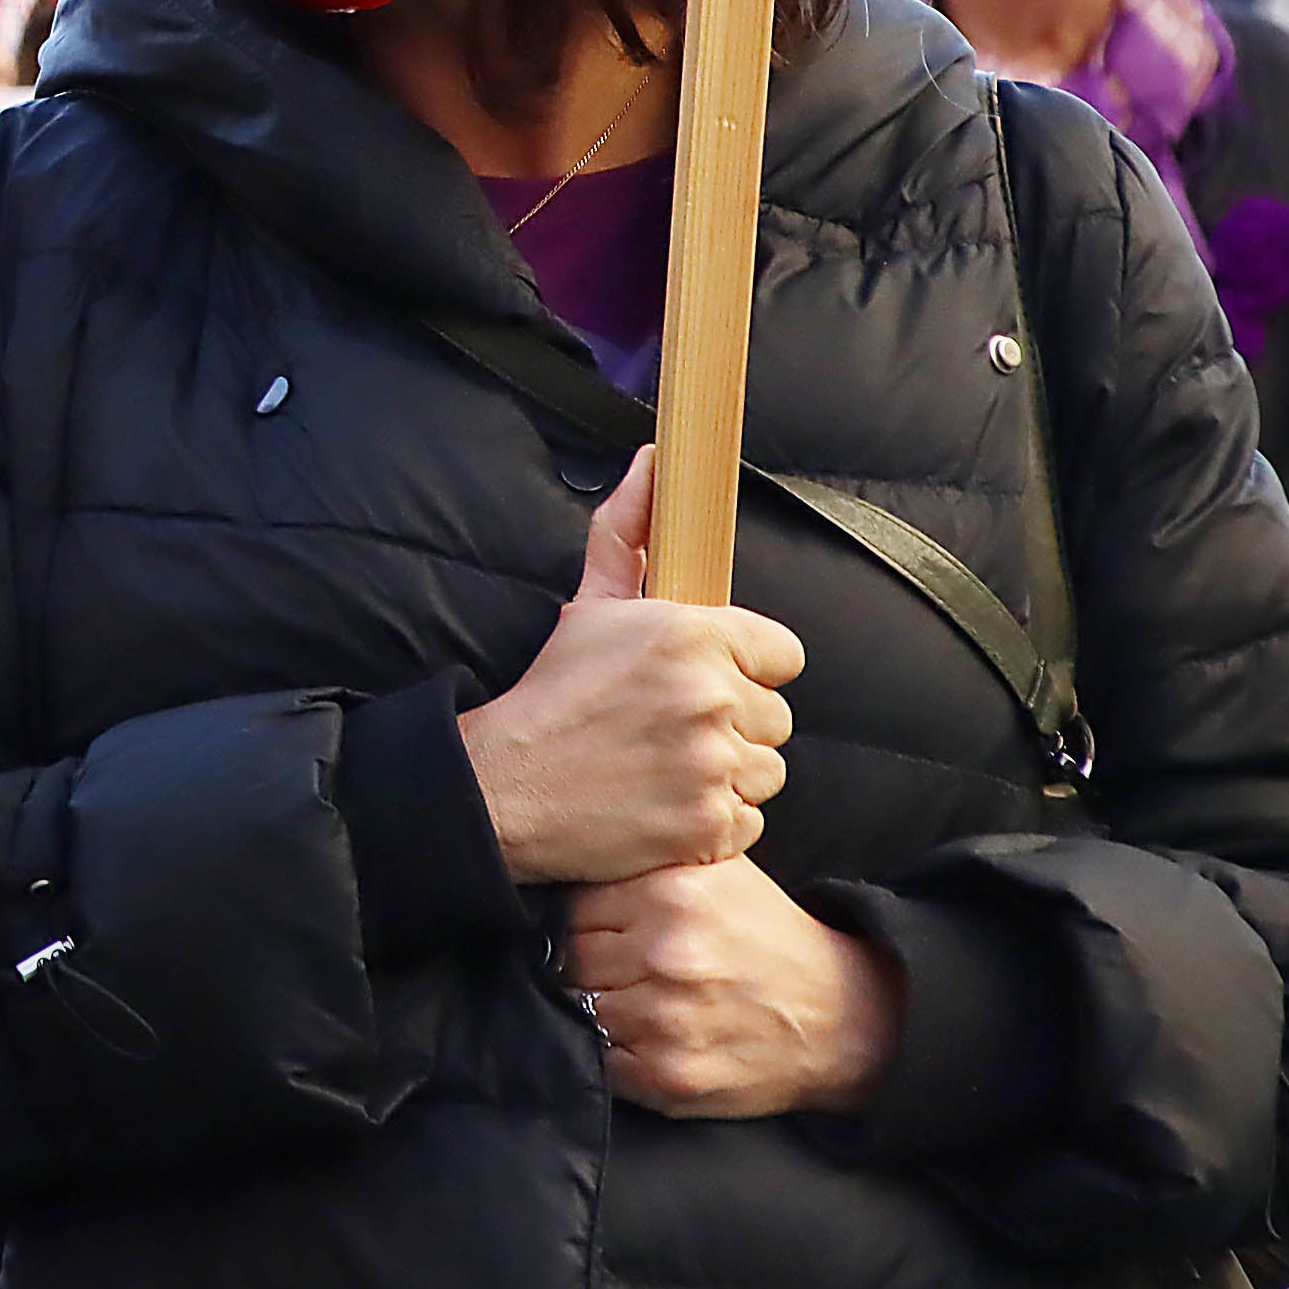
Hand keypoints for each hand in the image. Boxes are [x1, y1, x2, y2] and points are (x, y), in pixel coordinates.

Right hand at [457, 448, 802, 883]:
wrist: (506, 786)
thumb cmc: (551, 693)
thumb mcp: (591, 606)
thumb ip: (629, 533)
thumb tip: (654, 463)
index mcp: (691, 636)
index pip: (782, 653)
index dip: (745, 668)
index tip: (704, 681)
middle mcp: (711, 698)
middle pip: (776, 716)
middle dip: (733, 724)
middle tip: (670, 729)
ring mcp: (714, 766)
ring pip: (768, 770)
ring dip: (728, 773)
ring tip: (668, 768)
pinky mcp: (711, 825)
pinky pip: (752, 820)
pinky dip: (716, 821)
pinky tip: (668, 805)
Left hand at [568, 856, 900, 1118]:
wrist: (842, 1018)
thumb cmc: (768, 937)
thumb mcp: (717, 871)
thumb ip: (647, 859)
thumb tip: (573, 858)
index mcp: (671, 894)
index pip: (572, 906)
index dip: (581, 919)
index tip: (600, 929)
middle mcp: (667, 956)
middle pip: (571, 959)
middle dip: (585, 964)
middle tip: (618, 968)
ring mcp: (666, 1021)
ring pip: (580, 1009)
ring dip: (597, 1008)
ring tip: (636, 1000)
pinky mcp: (670, 1077)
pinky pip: (601, 1061)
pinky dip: (613, 1051)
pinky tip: (646, 1036)